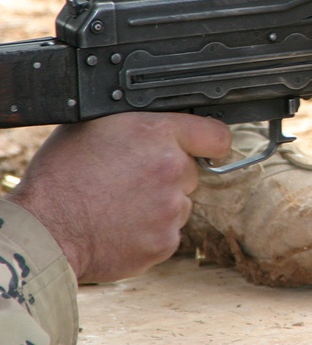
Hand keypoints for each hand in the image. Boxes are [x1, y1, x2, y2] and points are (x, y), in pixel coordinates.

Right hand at [6, 112, 230, 282]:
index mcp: (158, 134)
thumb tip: (162, 119)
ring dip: (159, 204)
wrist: (46, 231)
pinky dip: (149, 231)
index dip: (209, 141)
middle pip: (191, 172)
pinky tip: (120, 225)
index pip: (216, 135)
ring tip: (119, 204)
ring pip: (179, 203)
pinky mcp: (165, 242)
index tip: (206, 148)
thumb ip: (141, 121)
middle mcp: (172, 169)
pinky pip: (167, 232)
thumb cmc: (62, 176)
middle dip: (169, 175)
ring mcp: (172, 209)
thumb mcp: (96, 124)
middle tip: (131, 179)